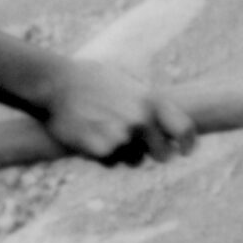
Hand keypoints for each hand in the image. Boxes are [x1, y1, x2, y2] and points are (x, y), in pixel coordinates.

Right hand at [39, 59, 196, 165]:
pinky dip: (101, 155)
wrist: (55, 82)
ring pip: (133, 160)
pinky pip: (111, 163)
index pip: (185, 131)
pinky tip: (88, 136)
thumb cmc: (91, 79)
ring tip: (101, 129)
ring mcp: (122, 136)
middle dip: (150, 151)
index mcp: (153, 101)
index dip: (187, 144)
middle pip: (162, 155)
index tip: (183, 151)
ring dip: (122, 152)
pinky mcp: (102, 150)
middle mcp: (142, 120)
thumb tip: (168, 123)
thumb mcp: (128, 83)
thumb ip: (150, 104)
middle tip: (130, 139)